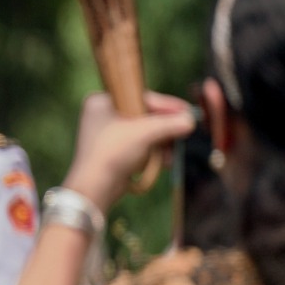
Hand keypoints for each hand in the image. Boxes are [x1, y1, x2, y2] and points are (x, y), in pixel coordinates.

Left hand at [63, 91, 196, 210]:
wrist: (94, 187)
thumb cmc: (113, 152)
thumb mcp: (145, 133)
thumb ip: (169, 124)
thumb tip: (190, 120)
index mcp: (101, 101)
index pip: (140, 98)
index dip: (165, 105)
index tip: (186, 110)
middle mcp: (101, 115)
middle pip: (143, 116)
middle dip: (164, 127)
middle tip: (185, 129)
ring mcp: (105, 134)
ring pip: (142, 132)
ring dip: (160, 142)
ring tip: (172, 152)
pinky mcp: (110, 152)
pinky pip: (136, 146)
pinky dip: (151, 152)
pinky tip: (164, 162)